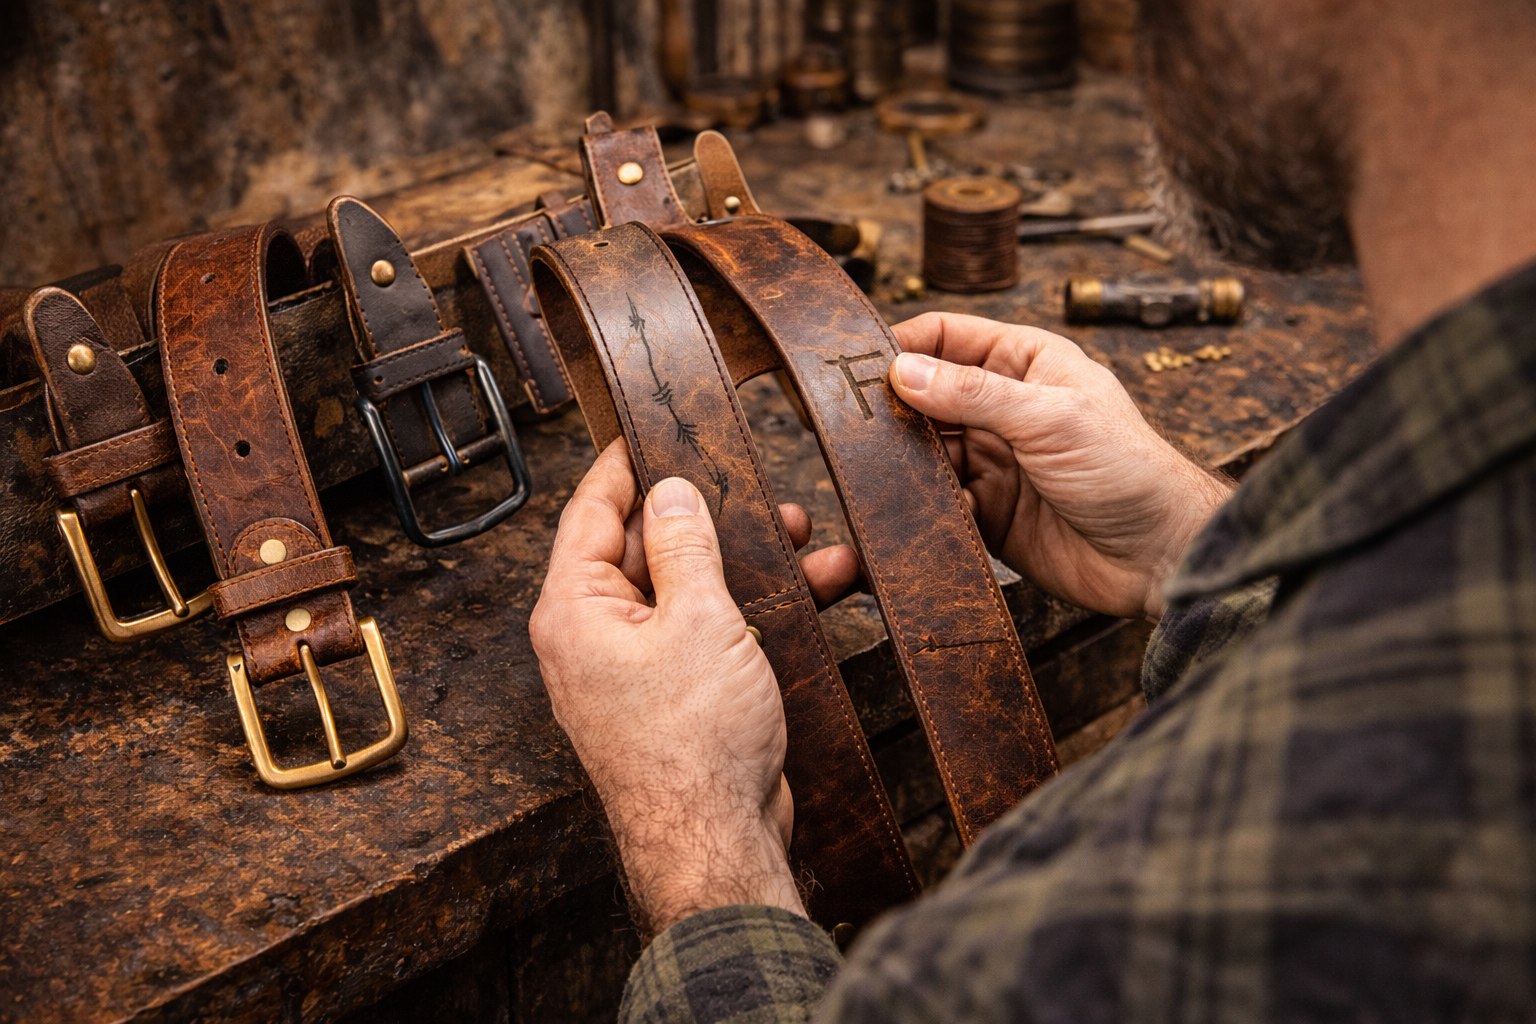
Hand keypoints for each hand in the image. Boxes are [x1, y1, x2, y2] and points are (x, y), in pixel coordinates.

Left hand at [529, 440, 809, 937]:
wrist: (716, 842)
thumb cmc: (692, 743)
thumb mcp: (697, 620)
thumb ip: (684, 546)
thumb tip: (669, 493)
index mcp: (575, 609)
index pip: (589, 513)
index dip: (623, 467)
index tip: (649, 428)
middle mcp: (595, 636)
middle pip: (645, 550)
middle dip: (708, 518)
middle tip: (755, 489)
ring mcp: (635, 669)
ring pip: (688, 591)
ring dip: (745, 563)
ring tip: (803, 535)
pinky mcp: (676, 696)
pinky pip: (709, 633)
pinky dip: (754, 610)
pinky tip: (813, 590)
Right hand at [889, 312, 1233, 620]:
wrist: (1161, 558)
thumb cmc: (1131, 471)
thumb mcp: (1051, 417)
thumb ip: (975, 394)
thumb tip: (905, 371)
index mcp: (1026, 363)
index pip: (947, 336)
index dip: (901, 344)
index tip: (856, 364)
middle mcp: (1004, 408)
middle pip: (925, 396)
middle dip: (890, 410)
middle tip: (846, 424)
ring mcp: (994, 460)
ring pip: (924, 452)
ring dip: (902, 462)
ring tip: (877, 470)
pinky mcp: (988, 512)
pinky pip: (939, 502)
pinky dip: (923, 506)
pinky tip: (913, 509)